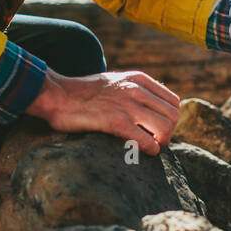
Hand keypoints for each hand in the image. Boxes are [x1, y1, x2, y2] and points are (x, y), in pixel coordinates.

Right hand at [26, 68, 180, 154]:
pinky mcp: (115, 121)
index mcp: (138, 79)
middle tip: (155, 141)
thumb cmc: (83, 93)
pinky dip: (150, 149)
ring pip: (165, 128)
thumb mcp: (115, 82)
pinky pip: (146, 140)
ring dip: (161, 142)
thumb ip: (135, 90)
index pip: (173, 101)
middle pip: (174, 115)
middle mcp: (136, 89)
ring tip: (150, 147)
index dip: (170, 118)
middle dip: (169, 132)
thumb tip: (152, 108)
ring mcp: (127, 105)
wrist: (57, 95)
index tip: (157, 129)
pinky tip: (143, 152)